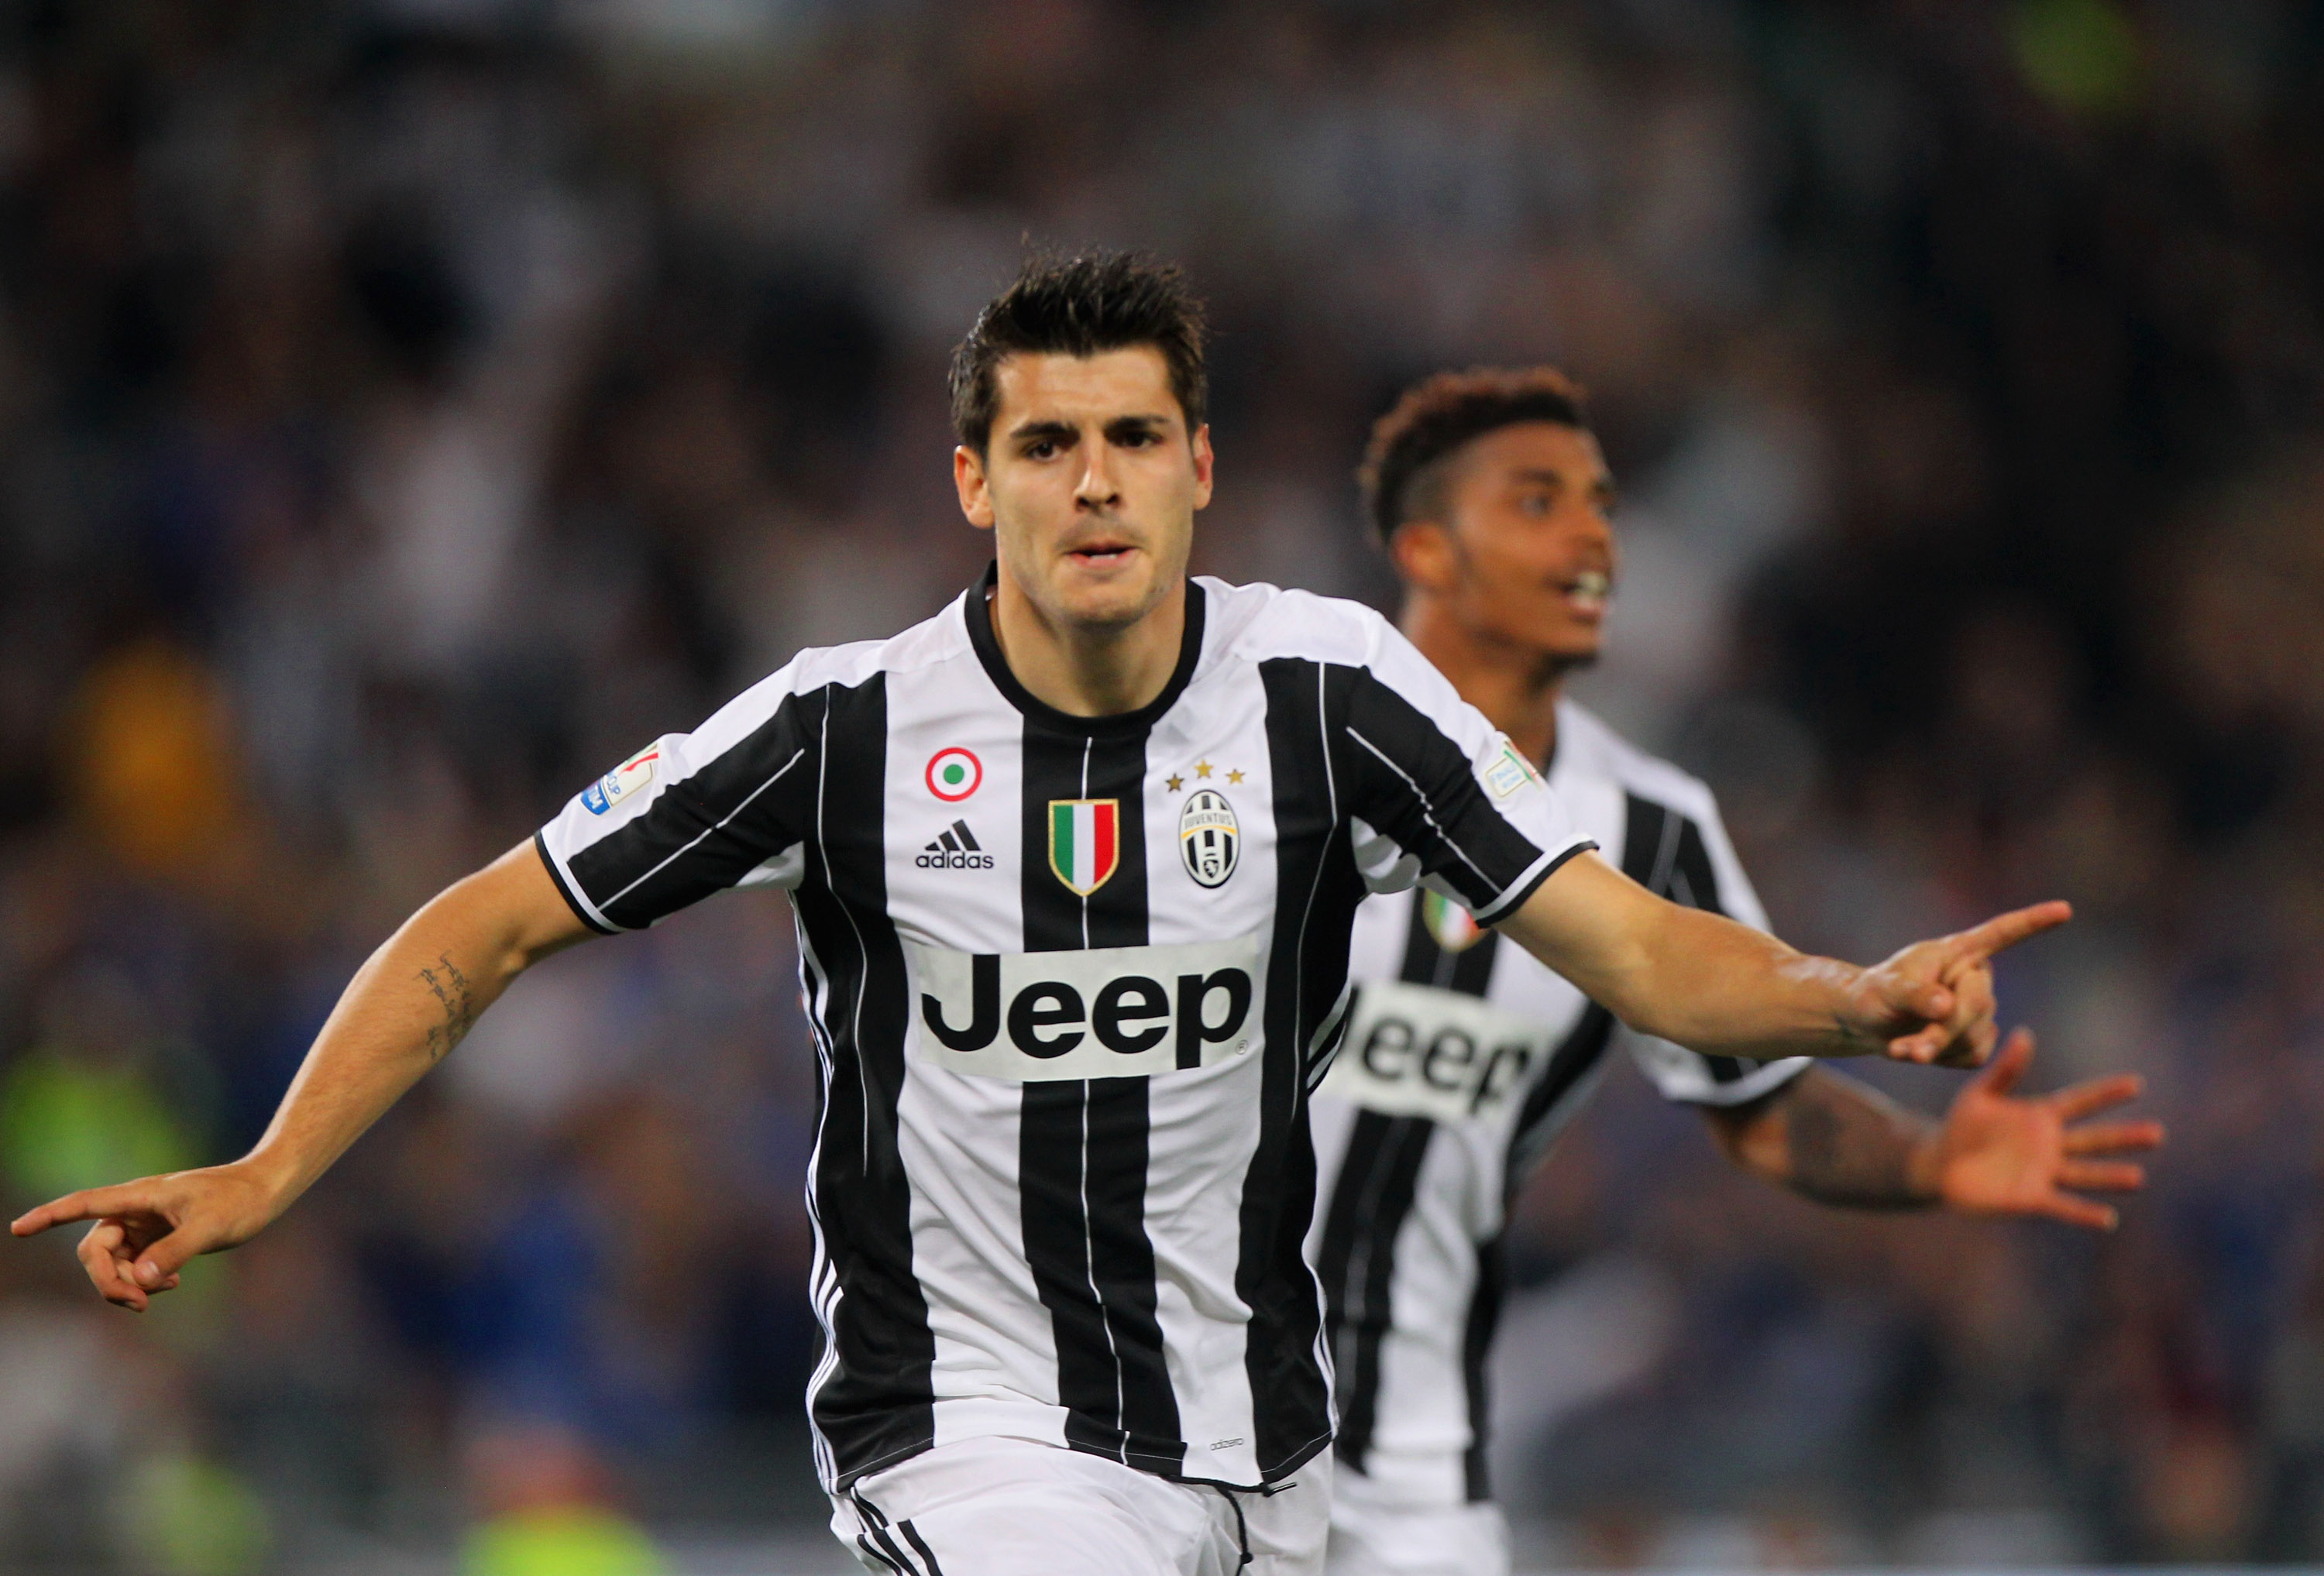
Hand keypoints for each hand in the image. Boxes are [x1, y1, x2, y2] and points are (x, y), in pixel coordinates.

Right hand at [10, 1163, 281, 1310]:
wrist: (265, 1191)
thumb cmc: (239, 1200)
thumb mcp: (210, 1226)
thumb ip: (174, 1252)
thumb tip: (140, 1280)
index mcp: (139, 1197)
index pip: (83, 1205)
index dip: (49, 1217)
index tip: (18, 1230)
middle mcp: (134, 1211)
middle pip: (95, 1251)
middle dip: (108, 1281)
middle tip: (139, 1304)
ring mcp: (144, 1226)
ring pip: (113, 1264)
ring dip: (128, 1285)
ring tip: (165, 1288)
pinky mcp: (157, 1240)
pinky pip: (133, 1268)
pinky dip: (144, 1282)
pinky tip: (172, 1283)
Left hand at [1848, 900, 2071, 1065]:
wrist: (1868, 1023)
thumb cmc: (1874, 995)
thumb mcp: (1885, 991)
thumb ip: (1914, 995)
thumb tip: (1947, 1005)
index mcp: (1957, 952)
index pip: (2000, 933)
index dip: (2032, 922)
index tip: (2064, 909)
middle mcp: (1975, 977)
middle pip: (1978, 1004)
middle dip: (1943, 1028)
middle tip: (1911, 1047)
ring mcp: (1980, 1010)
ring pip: (1975, 1035)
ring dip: (1937, 1047)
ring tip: (1902, 1047)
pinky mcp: (1977, 1039)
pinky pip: (1972, 1054)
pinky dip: (1942, 1059)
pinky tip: (1917, 1052)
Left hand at [1911, 1028, 2164, 1228]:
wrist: (1940, 1163)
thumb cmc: (1962, 1126)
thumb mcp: (1981, 1094)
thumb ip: (2005, 1069)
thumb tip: (2025, 1034)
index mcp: (2041, 1116)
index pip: (2080, 1101)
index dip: (2106, 1093)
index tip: (2137, 1083)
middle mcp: (2050, 1145)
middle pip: (2093, 1140)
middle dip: (2124, 1137)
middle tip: (2158, 1133)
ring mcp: (2043, 1172)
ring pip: (2084, 1174)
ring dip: (2110, 1176)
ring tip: (2138, 1178)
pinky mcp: (2030, 1198)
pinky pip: (2062, 1206)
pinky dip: (2084, 1212)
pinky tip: (2108, 1218)